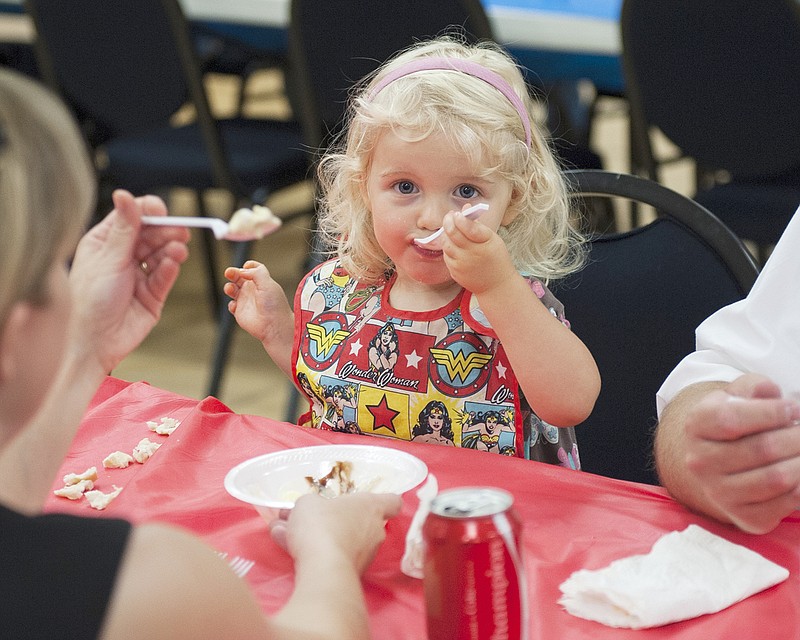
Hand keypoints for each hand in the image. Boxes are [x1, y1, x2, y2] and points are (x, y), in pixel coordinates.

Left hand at [68, 190, 188, 373]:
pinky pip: (165, 275)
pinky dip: (170, 267)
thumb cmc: (91, 302)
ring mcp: (139, 274)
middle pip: (151, 234)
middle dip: (165, 232)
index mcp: (104, 243)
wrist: (98, 343)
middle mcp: (122, 256)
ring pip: (161, 253)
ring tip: (178, 250)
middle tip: (180, 231)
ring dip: (171, 249)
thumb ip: (124, 229)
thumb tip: (124, 194)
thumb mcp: (108, 259)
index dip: (147, 212)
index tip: (162, 211)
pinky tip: (172, 263)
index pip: (131, 218)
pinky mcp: (153, 292)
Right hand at [223, 260, 291, 343]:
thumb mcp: (267, 283)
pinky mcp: (240, 312)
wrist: (273, 325)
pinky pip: (231, 305)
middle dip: (233, 273)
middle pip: (239, 277)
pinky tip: (236, 306)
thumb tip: (242, 270)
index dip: (248, 266)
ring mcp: (246, 301)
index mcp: (262, 282)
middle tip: (229, 272)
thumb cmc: (274, 305)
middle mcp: (253, 290)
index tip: (245, 266)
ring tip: (230, 289)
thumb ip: (256, 273)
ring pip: (232, 289)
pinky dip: (231, 304)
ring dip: (228, 287)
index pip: (254, 270)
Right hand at [270, 492, 401, 573]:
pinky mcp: (352, 575)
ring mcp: (366, 556)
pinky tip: (290, 550)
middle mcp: (374, 531)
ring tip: (290, 534)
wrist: (323, 569)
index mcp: (371, 507)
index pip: (392, 502)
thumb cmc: (322, 524)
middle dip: (339, 521)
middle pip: (364, 523)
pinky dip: (316, 556)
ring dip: (322, 539)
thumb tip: (307, 510)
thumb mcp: (308, 504)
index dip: (384, 501)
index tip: (369, 502)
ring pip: (345, 542)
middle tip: (314, 519)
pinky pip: (333, 559)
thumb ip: (311, 505)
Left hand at [439, 207, 516, 295]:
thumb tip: (465, 208)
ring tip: (451, 228)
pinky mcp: (455, 272)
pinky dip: (448, 247)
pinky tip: (453, 243)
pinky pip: (446, 255)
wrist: (496, 286)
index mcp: (486, 244)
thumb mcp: (493, 239)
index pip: (469, 228)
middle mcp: (473, 255)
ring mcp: (462, 265)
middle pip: (453, 234)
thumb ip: (477, 225)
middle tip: (450, 215)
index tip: (458, 213)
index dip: (461, 219)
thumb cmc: (496, 258)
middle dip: (449, 221)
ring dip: (446, 233)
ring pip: (446, 244)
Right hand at [683, 373, 799, 532]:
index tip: (793, 408)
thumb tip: (770, 393)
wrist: (717, 462)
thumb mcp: (737, 396)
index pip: (731, 419)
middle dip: (797, 436)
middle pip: (763, 449)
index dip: (771, 412)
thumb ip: (753, 387)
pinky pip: (787, 502)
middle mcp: (700, 462)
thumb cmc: (734, 423)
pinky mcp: (744, 517)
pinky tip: (797, 467)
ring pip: (778, 477)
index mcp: (696, 426)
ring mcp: (719, 493)